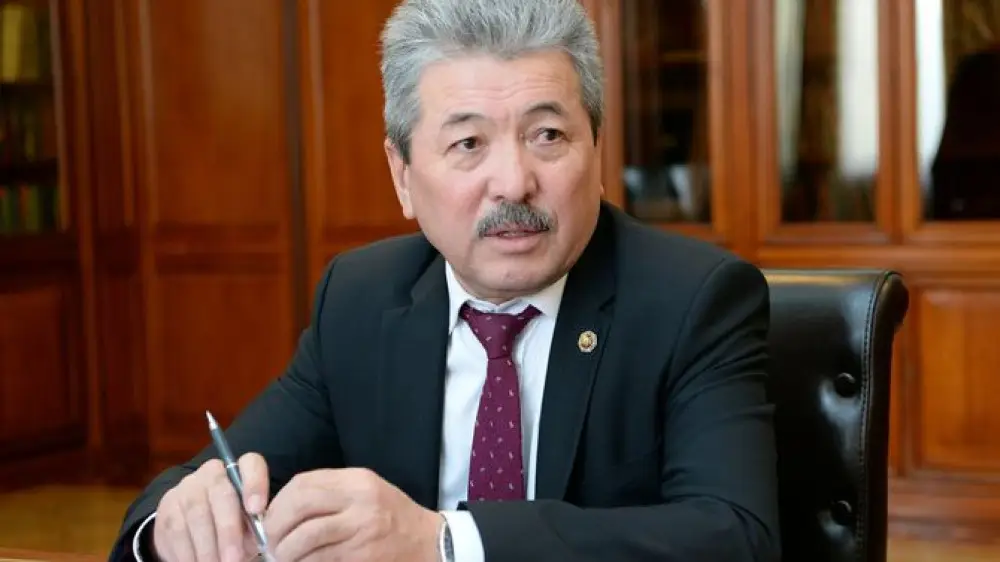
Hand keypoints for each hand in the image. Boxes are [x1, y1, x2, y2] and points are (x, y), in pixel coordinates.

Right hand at [153, 453, 269, 561]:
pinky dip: (188, 553)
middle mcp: (212, 473)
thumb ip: (254, 527)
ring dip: (207, 547)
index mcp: (239, 471)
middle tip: (234, 558)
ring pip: (196, 514)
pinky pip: (176, 530)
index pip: (251, 465)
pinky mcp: (167, 507)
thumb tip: (258, 539)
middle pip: (221, 494)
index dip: (255, 484)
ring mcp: (186, 488)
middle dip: (228, 530)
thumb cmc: (232, 524)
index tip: (256, 509)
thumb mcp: (247, 524)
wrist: (193, 527)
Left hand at [264, 467, 441, 561]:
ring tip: (283, 557)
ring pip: (306, 537)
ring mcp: (362, 528)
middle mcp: (360, 500)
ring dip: (287, 552)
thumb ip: (330, 494)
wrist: (428, 542)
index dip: (279, 502)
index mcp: (357, 480)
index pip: (303, 483)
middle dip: (277, 527)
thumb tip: (283, 509)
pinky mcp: (362, 555)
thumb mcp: (365, 492)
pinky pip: (320, 559)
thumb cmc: (391, 518)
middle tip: (271, 542)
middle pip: (300, 506)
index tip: (270, 518)